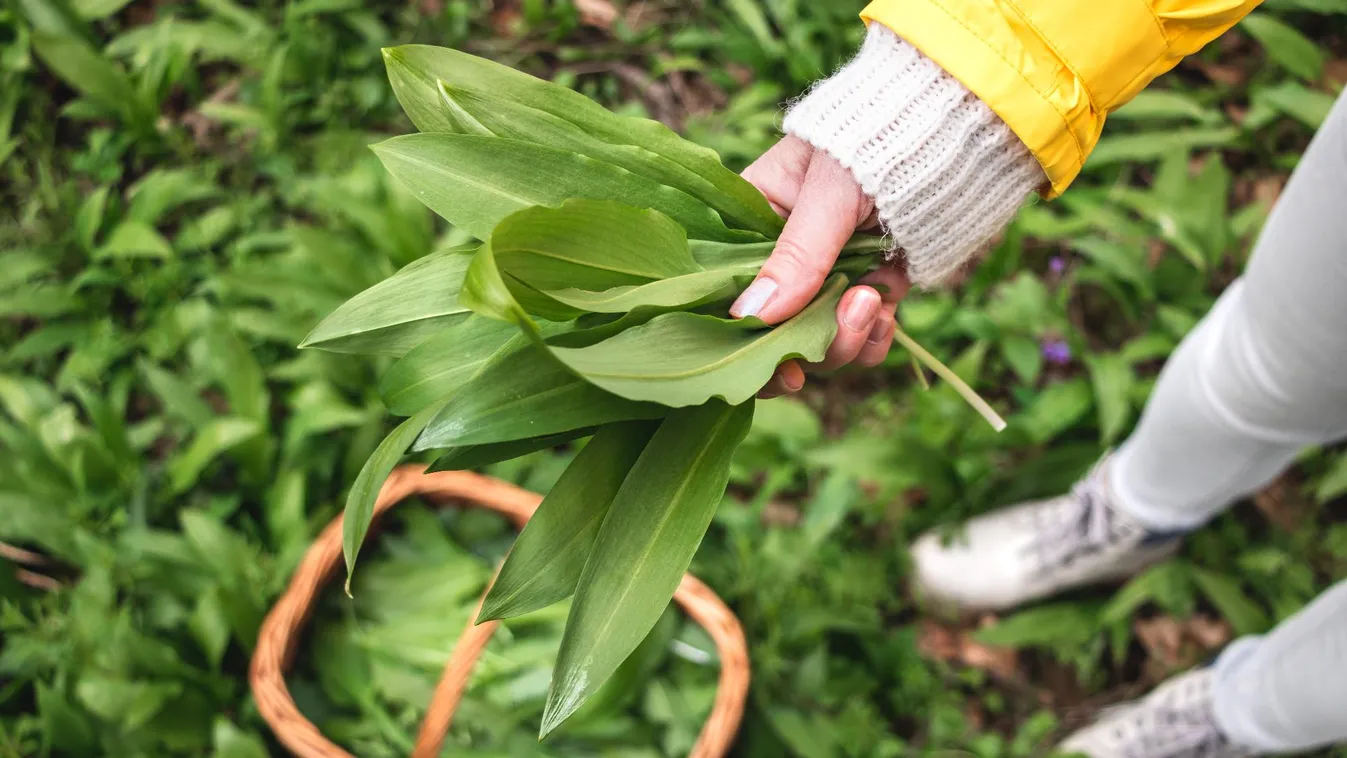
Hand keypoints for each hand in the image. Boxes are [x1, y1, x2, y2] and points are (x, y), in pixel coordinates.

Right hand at [734, 136, 909, 398]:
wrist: (953, 132)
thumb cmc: (875, 140)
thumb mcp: (828, 194)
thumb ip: (794, 256)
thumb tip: (748, 316)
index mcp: (754, 223)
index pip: (731, 290)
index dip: (745, 339)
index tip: (779, 366)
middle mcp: (783, 257)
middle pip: (775, 331)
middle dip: (809, 344)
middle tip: (837, 333)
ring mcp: (827, 277)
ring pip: (820, 342)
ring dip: (848, 337)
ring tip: (873, 301)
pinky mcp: (868, 288)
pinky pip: (862, 335)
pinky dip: (876, 334)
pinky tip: (888, 313)